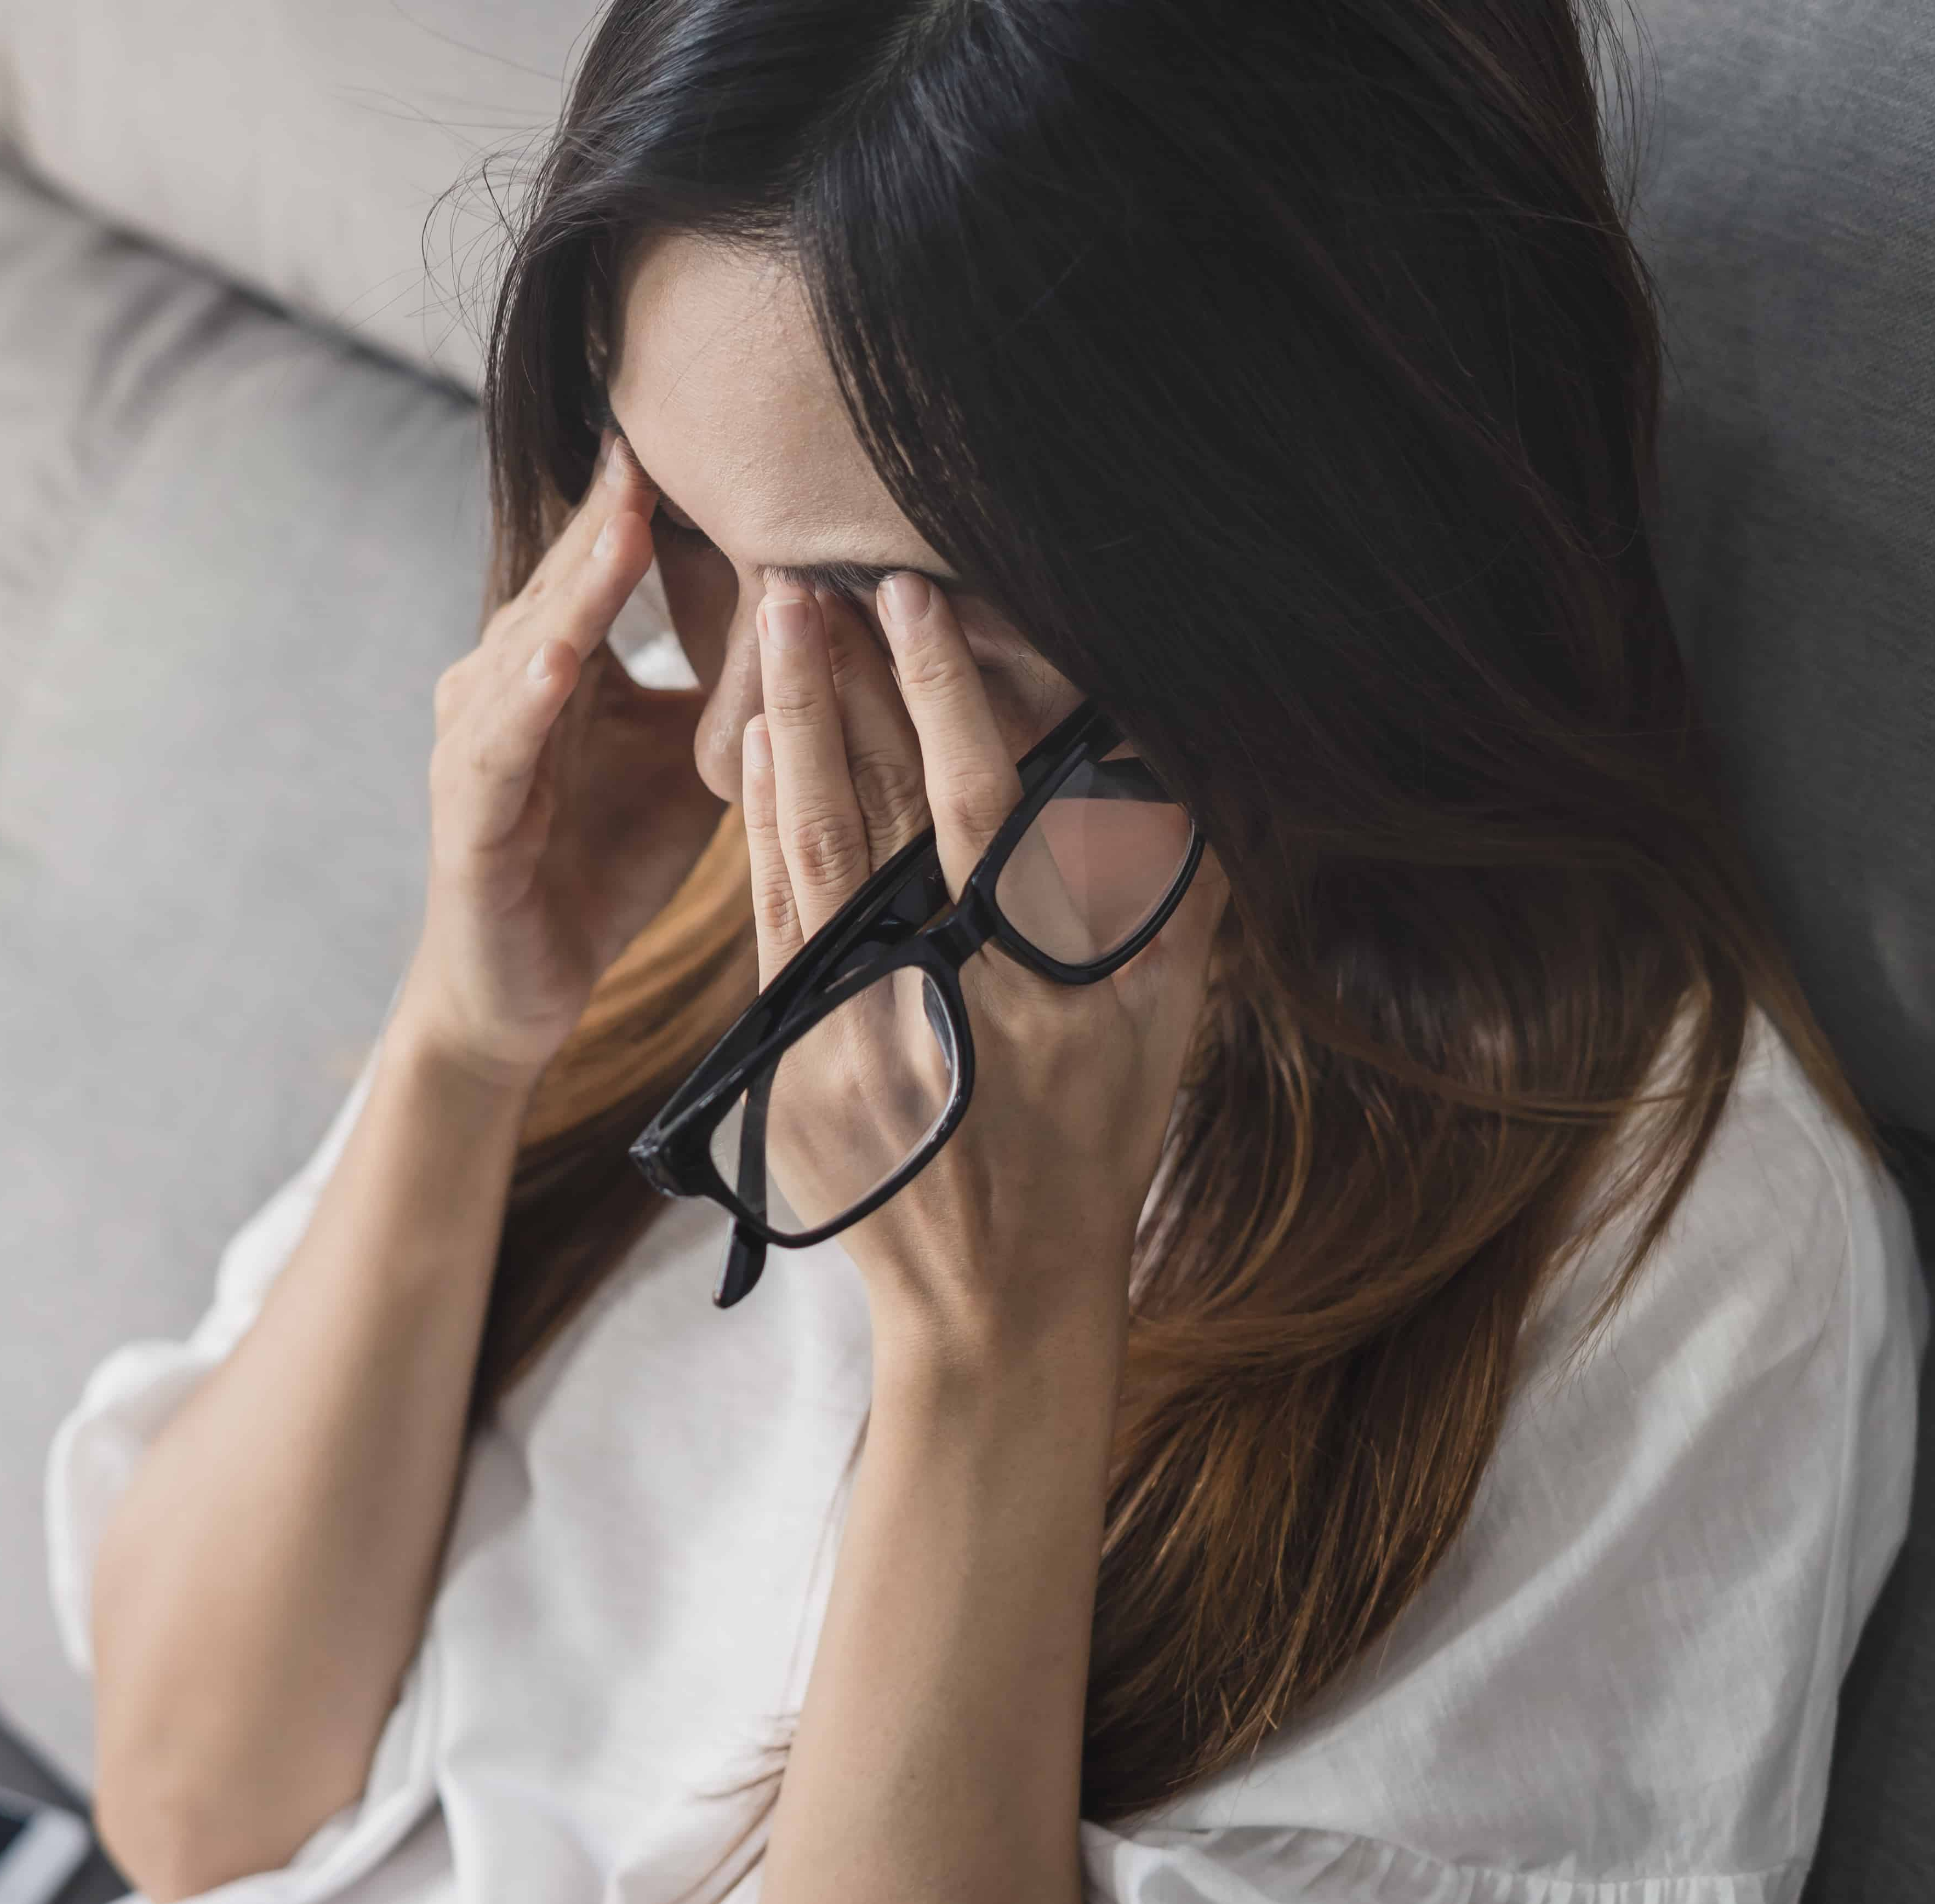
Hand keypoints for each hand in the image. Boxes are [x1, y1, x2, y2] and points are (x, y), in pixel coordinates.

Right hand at [400, 440, 722, 1084]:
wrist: (522, 988)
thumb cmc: (602, 866)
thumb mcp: (688, 764)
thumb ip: (731, 693)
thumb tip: (822, 619)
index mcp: (556, 663)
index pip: (602, 563)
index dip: (646, 498)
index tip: (705, 422)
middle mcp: (503, 684)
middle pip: (565, 581)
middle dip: (614, 511)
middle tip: (664, 427)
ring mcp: (478, 744)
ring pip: (532, 643)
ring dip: (578, 583)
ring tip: (625, 514)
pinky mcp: (466, 813)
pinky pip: (500, 745)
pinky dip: (528, 697)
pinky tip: (561, 656)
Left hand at [736, 571, 1227, 1345]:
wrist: (994, 1297)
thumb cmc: (1092, 1152)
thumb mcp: (1161, 1033)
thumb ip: (1171, 900)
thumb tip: (1186, 771)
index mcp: (1025, 976)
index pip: (974, 803)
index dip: (938, 695)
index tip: (909, 599)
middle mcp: (928, 992)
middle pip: (868, 807)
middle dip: (834, 685)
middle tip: (803, 576)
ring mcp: (844, 1027)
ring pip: (804, 848)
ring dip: (785, 731)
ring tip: (769, 628)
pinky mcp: (786, 1058)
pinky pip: (768, 918)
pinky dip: (757, 829)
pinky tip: (748, 750)